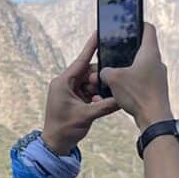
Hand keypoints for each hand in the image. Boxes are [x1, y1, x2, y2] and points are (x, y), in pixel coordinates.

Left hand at [42, 32, 120, 154]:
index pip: (80, 61)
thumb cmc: (64, 129)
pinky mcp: (74, 98)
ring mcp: (69, 91)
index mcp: (63, 82)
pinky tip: (101, 102)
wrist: (55, 144)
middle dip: (98, 79)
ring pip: (90, 82)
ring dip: (98, 89)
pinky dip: (96, 96)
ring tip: (101, 100)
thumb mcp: (87, 116)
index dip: (90, 47)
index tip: (98, 33)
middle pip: (87, 72)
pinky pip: (88, 91)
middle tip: (105, 89)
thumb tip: (122, 99)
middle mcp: (65, 84)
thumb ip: (105, 106)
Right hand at [98, 22, 171, 130]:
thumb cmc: (138, 94)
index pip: (148, 29)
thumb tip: (102, 73)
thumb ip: (104, 71)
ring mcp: (158, 76)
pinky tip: (121, 87)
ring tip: (115, 70)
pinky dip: (132, 79)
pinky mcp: (156, 88)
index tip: (129, 22)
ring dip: (129, 66)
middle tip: (115, 49)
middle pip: (143, 47)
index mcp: (150, 52)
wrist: (154, 118)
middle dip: (128, 48)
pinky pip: (142, 78)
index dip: (138, 23)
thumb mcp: (113, 79)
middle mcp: (157, 62)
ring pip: (142, 65)